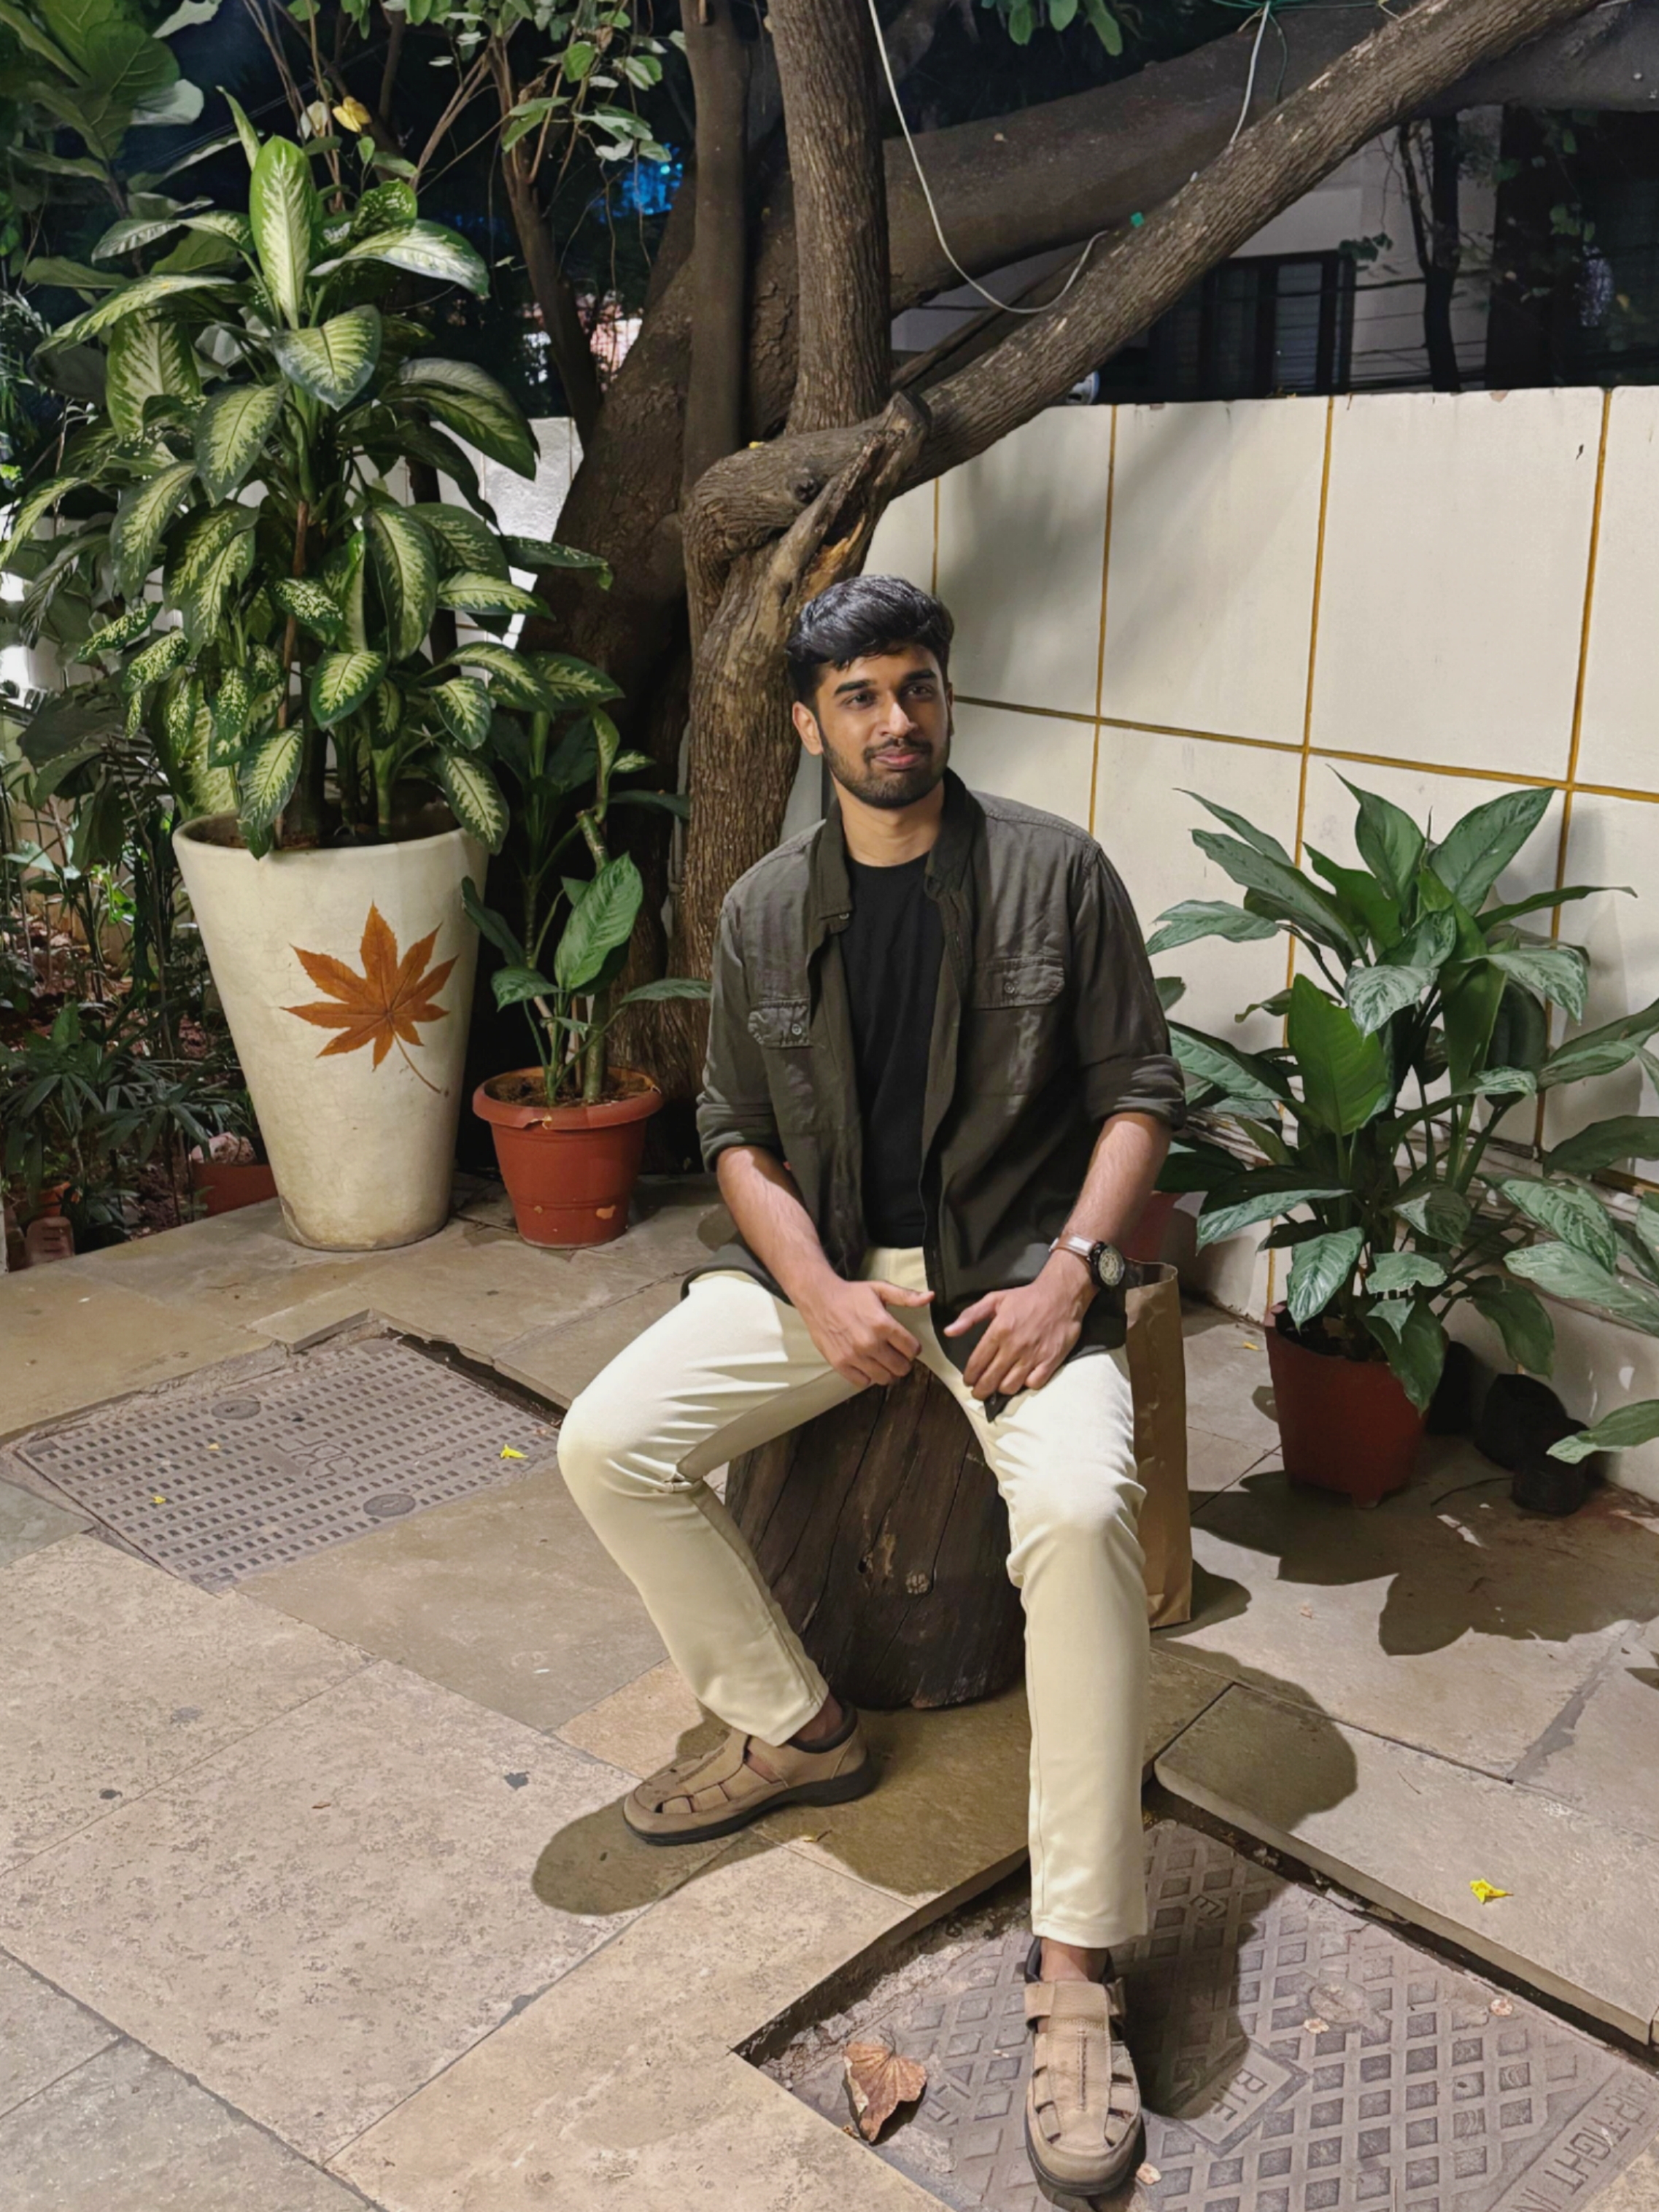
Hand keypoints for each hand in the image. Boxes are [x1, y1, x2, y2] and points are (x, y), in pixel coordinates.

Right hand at [798, 1276, 934, 1388]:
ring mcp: (854, 1356)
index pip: (912, 1350)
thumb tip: (930, 1297)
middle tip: (896, 1354)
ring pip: (884, 1378)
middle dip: (903, 1362)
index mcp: (883, 1324)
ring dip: (887, 1372)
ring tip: (882, 1361)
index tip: (907, 1345)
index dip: (913, 1348)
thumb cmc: (852, 1294)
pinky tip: (866, 1365)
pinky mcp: (840, 1364)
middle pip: (901, 1368)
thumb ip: (906, 1296)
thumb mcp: (880, 1289)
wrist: (818, 1298)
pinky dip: (867, 1377)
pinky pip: (863, 1383)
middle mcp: (870, 1343)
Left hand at [943, 1260, 1092, 1401]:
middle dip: (981, 1390)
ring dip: (1001, 1389)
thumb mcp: (994, 1299)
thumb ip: (970, 1316)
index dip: (970, 1376)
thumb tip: (948, 1332)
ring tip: (998, 1386)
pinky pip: (1034, 1384)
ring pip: (1011, 1386)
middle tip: (979, 1392)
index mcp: (999, 1331)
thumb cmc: (1026, 1297)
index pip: (977, 1363)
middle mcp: (1014, 1346)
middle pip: (991, 1379)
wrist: (1061, 1294)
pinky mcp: (1051, 1361)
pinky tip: (1022, 1380)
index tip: (968, 1381)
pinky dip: (1026, 1385)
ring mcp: (1033, 1355)